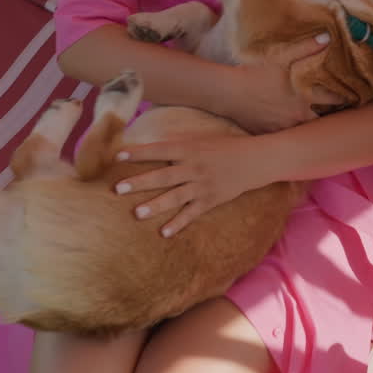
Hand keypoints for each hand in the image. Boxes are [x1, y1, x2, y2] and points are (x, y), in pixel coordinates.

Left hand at [113, 134, 267, 236]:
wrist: (254, 160)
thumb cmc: (223, 147)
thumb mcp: (199, 140)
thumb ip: (176, 145)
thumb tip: (149, 146)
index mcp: (188, 148)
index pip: (159, 149)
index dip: (139, 153)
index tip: (118, 157)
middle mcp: (194, 167)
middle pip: (163, 176)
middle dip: (140, 182)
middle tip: (118, 189)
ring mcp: (203, 185)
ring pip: (175, 196)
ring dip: (156, 205)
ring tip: (137, 213)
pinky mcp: (211, 200)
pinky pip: (192, 213)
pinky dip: (179, 223)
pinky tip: (164, 233)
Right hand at [218, 33, 338, 133]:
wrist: (229, 93)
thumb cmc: (255, 74)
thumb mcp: (281, 59)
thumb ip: (306, 48)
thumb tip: (328, 38)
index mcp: (304, 98)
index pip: (333, 100)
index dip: (344, 98)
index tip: (352, 96)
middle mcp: (297, 117)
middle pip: (322, 120)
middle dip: (329, 115)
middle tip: (335, 110)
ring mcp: (284, 128)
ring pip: (305, 129)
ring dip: (310, 123)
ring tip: (314, 117)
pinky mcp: (270, 135)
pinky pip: (286, 136)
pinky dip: (290, 130)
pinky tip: (290, 125)